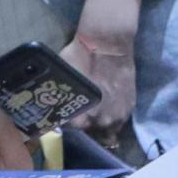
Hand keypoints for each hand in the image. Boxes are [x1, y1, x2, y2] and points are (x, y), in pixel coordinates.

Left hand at [62, 0, 142, 137]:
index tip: (64, 118)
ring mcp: (118, 116)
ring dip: (100, 125)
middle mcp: (100, 123)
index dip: (66, 125)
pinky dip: (112, 116)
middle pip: (90, 135)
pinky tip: (106, 105)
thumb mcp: (61, 80)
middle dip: (84, 128)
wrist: (108, 42)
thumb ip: (59, 100)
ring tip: (95, 113)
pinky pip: (119, 121)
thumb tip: (48, 107)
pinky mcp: (130, 107)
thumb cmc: (78, 58)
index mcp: (80, 120)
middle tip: (79, 115)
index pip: (70, 133)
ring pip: (107, 132)